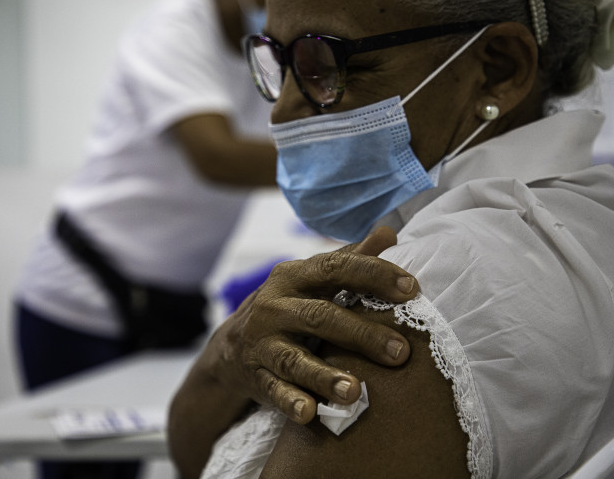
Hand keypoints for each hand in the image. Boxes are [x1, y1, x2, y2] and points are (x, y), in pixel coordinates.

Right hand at [207, 226, 417, 423]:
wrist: (232, 347)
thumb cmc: (289, 308)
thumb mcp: (312, 280)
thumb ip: (350, 259)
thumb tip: (389, 232)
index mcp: (293, 276)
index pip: (335, 268)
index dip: (372, 274)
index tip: (411, 288)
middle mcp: (274, 306)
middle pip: (319, 316)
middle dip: (361, 334)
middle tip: (401, 353)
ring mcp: (262, 342)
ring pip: (294, 359)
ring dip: (324, 375)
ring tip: (354, 392)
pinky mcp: (256, 376)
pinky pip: (273, 391)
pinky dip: (290, 402)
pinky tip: (309, 413)